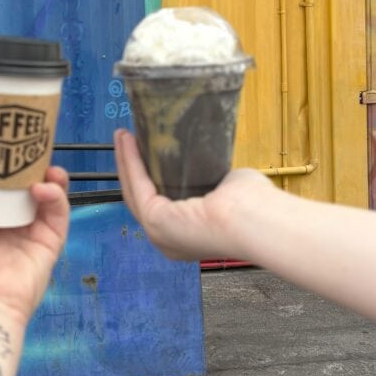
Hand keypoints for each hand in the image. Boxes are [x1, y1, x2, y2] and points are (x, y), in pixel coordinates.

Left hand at [0, 144, 69, 325]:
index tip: (0, 136)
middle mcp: (4, 220)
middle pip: (21, 183)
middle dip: (28, 162)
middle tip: (30, 144)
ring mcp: (29, 230)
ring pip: (45, 194)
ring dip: (47, 175)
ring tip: (45, 164)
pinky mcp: (50, 241)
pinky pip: (58, 213)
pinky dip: (55, 196)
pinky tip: (45, 187)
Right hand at [113, 129, 274, 260]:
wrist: (253, 218)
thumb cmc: (251, 206)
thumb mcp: (224, 189)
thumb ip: (210, 179)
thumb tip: (205, 163)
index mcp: (187, 236)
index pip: (159, 203)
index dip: (148, 176)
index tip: (144, 151)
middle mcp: (169, 240)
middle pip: (140, 197)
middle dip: (131, 166)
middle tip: (126, 139)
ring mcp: (159, 233)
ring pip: (134, 190)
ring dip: (126, 160)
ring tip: (122, 136)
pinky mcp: (154, 220)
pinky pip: (137, 184)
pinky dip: (130, 161)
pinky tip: (127, 141)